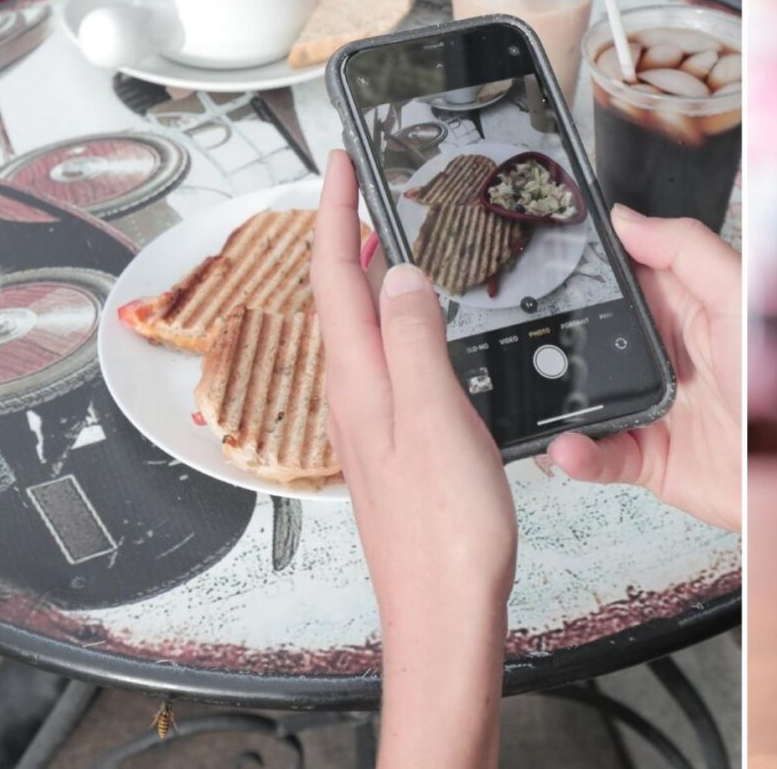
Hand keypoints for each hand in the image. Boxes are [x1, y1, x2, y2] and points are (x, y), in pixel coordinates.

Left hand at [311, 151, 510, 768]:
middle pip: (339, 296)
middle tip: (359, 185)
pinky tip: (419, 328)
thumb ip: (414, 339)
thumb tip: (399, 274)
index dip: (332, 210)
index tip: (336, 159)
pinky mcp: (393, 449)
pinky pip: (385, 363)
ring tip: (386, 237)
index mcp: (359, 381)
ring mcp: (370, 425)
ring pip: (361, 329)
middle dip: (346, 233)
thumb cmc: (444, 534)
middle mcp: (354, 398)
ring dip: (370, 275)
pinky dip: (396, 323)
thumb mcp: (436, 417)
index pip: (333, 274)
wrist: (443, 616)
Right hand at [545, 207, 741, 531]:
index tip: (548, 255)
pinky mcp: (650, 458)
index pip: (625, 276)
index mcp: (688, 309)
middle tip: (525, 334)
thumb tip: (627, 217)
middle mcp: (666, 356)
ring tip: (539, 399)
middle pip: (594, 337)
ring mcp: (654, 407)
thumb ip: (686, 250)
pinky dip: (576, 454)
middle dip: (557, 338)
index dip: (588, 265)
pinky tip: (568, 445)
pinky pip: (598, 455)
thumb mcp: (742, 296)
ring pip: (584, 398)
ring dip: (557, 402)